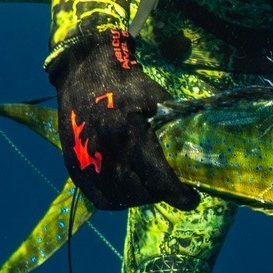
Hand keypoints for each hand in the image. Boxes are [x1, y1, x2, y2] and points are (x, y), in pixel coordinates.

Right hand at [48, 29, 198, 210]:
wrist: (85, 71)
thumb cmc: (127, 84)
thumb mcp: (157, 100)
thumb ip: (175, 126)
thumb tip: (199, 149)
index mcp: (130, 134)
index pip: (159, 178)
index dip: (179, 195)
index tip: (192, 198)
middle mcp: (106, 152)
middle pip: (139, 193)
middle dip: (160, 195)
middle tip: (171, 189)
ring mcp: (86, 161)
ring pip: (118, 199)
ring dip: (139, 200)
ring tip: (151, 190)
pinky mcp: (73, 164)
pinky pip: (96, 196)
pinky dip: (117, 200)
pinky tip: (129, 192)